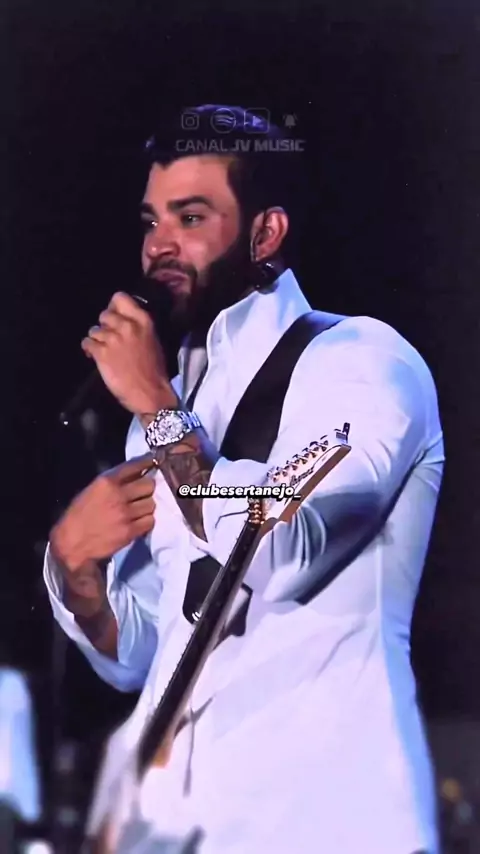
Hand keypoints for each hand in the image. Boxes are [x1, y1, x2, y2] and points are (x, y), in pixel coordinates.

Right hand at [50, 454, 156, 572]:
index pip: (134, 466)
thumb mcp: (92, 491)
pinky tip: (138, 523)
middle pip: (149, 485)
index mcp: (106, 482)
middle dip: (147, 489)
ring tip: (139, 511)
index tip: (154, 462)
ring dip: (147, 507)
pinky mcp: (130, 531)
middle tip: (142, 495)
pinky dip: (146, 522)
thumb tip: (136, 475)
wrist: (72, 543)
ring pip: (152, 504)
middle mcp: (118, 495)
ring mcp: (125, 514)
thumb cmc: (79, 516)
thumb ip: (113, 482)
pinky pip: (150, 521)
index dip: (147, 463)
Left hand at [81, 292, 171, 413]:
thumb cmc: (155, 371)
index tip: (115, 317)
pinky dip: (89, 349)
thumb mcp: (152, 340)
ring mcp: (113, 339)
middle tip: (109, 338)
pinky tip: (96, 357)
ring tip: (104, 351)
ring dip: (97, 340)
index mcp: (143, 321)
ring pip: (94, 330)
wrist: (150, 394)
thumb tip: (123, 321)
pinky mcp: (101, 353)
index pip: (120, 298)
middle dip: (105, 326)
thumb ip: (137, 327)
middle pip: (104, 314)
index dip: (114, 307)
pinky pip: (87, 343)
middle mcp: (127, 326)